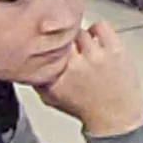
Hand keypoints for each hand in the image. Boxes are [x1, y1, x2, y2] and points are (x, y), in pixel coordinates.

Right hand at [33, 19, 142, 136]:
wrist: (114, 116)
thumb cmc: (84, 107)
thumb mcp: (51, 98)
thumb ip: (37, 80)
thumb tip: (27, 61)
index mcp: (56, 77)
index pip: (44, 49)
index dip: (45, 44)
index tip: (47, 45)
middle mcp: (74, 65)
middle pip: (61, 37)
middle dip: (61, 40)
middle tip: (66, 45)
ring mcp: (96, 56)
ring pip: (79, 31)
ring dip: (78, 36)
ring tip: (82, 44)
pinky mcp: (115, 50)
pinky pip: (100, 26)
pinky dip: (96, 29)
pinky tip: (95, 38)